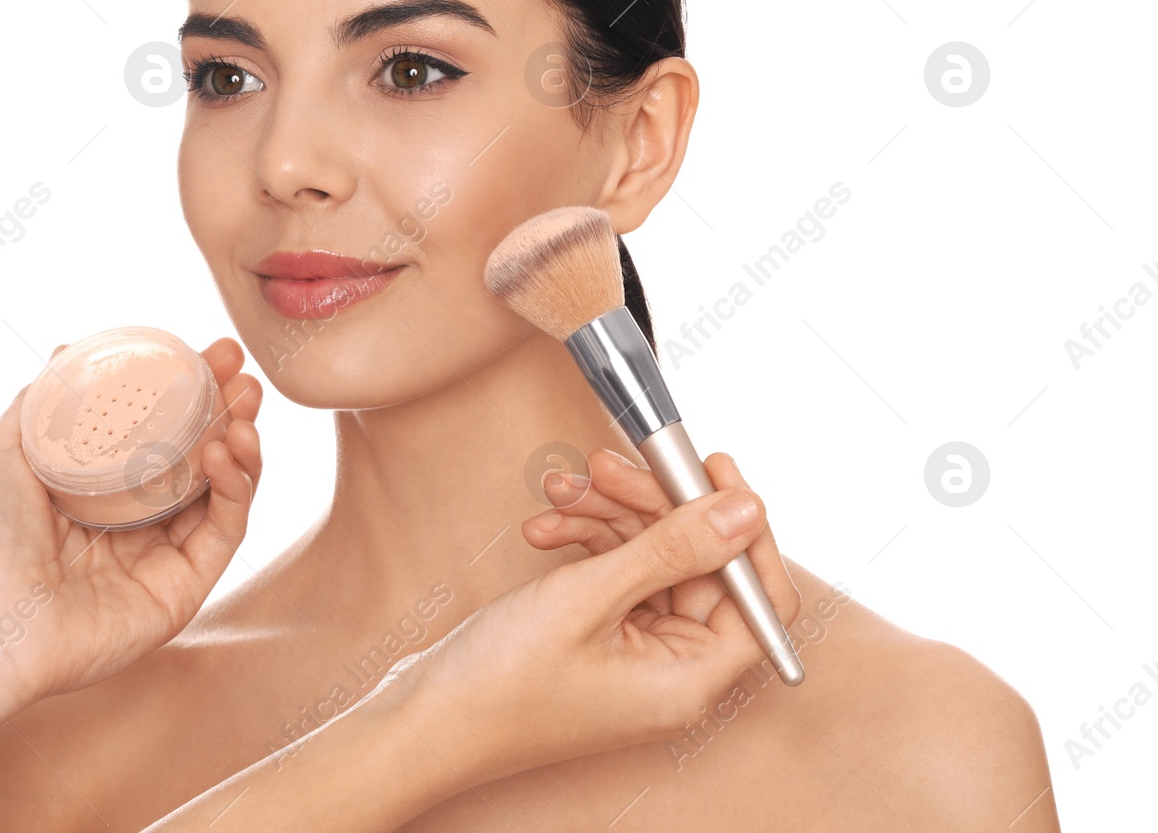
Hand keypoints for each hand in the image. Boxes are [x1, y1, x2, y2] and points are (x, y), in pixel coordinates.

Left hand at [0, 337, 263, 705]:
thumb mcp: (0, 450)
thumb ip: (39, 403)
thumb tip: (65, 351)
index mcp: (94, 493)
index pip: (157, 435)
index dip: (189, 393)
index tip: (213, 353)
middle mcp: (131, 525)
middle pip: (197, 462)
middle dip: (227, 413)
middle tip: (244, 377)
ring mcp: (158, 559)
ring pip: (221, 495)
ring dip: (241, 447)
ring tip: (244, 410)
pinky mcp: (180, 591)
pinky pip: (224, 533)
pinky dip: (236, 490)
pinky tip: (226, 451)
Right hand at [387, 451, 799, 784]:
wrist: (427, 719)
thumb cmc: (504, 683)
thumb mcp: (591, 597)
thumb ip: (674, 548)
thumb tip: (745, 510)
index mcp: (692, 678)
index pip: (760, 596)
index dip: (744, 528)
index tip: (712, 468)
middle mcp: (674, 670)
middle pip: (696, 565)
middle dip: (650, 507)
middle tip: (606, 466)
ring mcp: (635, 654)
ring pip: (648, 560)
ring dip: (607, 518)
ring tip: (560, 491)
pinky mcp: (600, 639)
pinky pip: (614, 575)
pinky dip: (584, 543)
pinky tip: (547, 527)